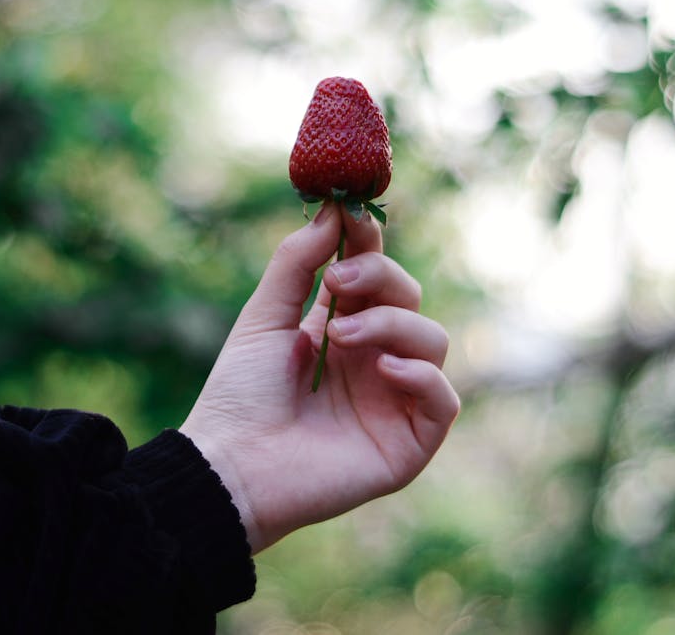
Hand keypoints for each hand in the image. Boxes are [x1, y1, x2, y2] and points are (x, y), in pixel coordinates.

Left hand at [180, 202, 458, 552]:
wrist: (231, 465)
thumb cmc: (240, 396)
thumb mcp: (263, 318)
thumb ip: (296, 263)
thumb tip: (331, 210)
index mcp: (341, 330)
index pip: (376, 277)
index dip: (370, 244)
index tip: (352, 216)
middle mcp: (373, 361)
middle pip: (409, 299)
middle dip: (380, 278)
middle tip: (336, 282)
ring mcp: (393, 401)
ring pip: (432, 340)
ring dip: (390, 325)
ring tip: (339, 337)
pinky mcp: (407, 443)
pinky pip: (443, 399)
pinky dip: (421, 376)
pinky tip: (382, 369)